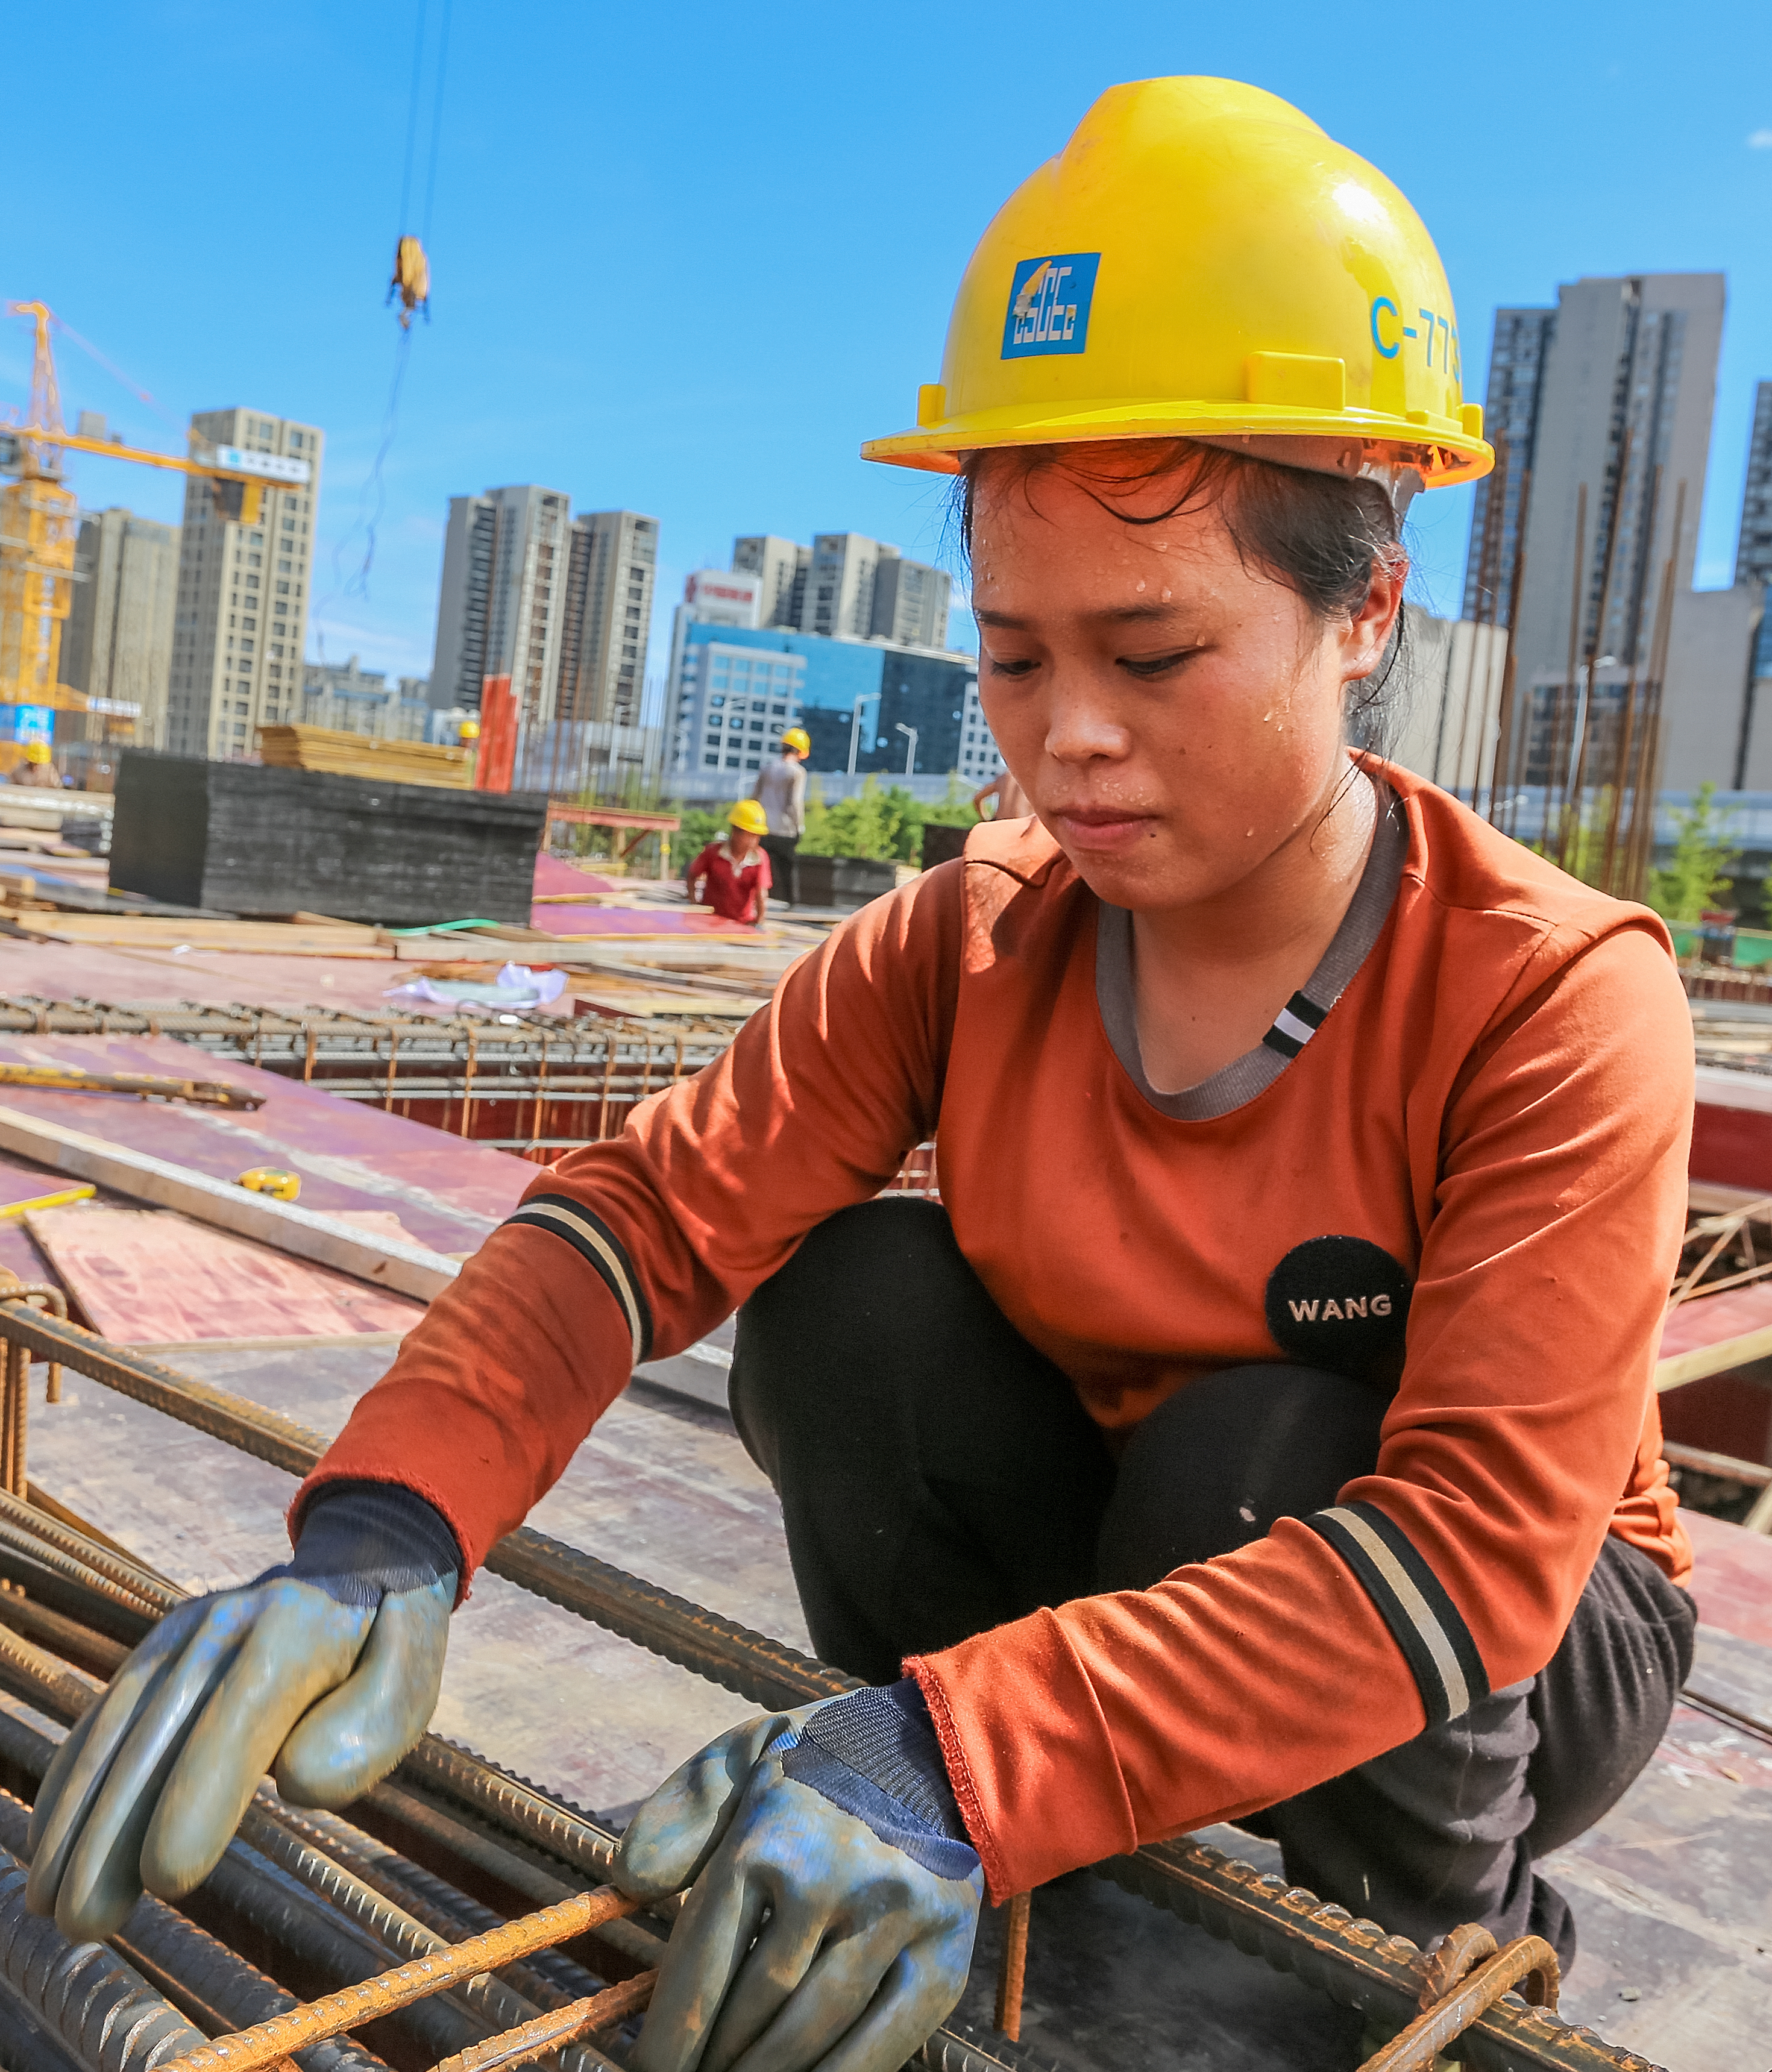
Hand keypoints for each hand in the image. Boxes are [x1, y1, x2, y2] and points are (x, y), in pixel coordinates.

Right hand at [26, 1481, 457, 1941]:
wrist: (358, 1561)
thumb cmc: (386, 1645)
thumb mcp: (411, 1678)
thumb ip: (370, 1726)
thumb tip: (295, 1779)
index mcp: (300, 1627)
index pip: (241, 1714)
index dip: (200, 1793)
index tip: (167, 1877)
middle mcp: (229, 1621)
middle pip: (164, 1728)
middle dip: (116, 1828)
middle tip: (85, 1920)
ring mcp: (184, 1631)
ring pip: (120, 1724)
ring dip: (78, 1814)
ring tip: (50, 1902)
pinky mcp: (157, 1647)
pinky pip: (106, 1713)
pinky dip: (73, 1777)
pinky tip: (49, 1841)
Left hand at [616, 1683, 981, 2071]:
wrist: (933, 1754)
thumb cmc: (816, 1768)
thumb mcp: (744, 1757)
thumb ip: (687, 1812)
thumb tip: (631, 1879)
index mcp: (769, 1834)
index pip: (702, 1962)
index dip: (670, 2033)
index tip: (648, 2070)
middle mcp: (831, 1875)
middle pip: (752, 2008)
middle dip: (711, 2061)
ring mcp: (894, 1916)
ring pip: (811, 2032)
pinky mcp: (944, 1952)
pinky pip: (883, 2043)